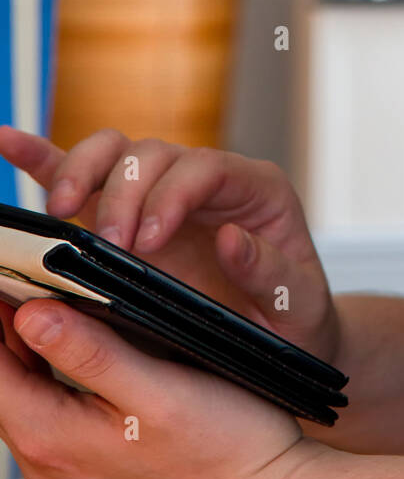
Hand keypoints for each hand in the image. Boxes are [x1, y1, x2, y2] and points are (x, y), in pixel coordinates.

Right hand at [0, 125, 339, 364]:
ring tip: (61, 214)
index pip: (204, 166)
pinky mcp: (125, 211)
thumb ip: (272, 273)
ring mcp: (161, 190)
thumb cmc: (294, 318)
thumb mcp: (299, 305)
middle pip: (152, 154)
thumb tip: (230, 240)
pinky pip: (81, 172)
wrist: (280, 335)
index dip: (170, 194)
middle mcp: (205, 178)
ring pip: (114, 152)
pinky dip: (43, 158)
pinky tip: (7, 142)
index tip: (147, 241)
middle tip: (108, 246)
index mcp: (254, 188)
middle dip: (123, 193)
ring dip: (82, 173)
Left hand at [0, 296, 328, 478]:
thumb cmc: (226, 453)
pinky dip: (56, 380)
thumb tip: (33, 315)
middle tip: (25, 279)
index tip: (4, 276)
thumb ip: (89, 352)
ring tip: (50, 304)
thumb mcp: (157, 389)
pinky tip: (83, 353)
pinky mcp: (101, 473)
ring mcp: (77, 473)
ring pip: (31, 401)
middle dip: (10, 331)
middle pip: (7, 385)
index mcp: (56, 440)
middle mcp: (55, 464)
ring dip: (33, 354)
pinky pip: (58, 418)